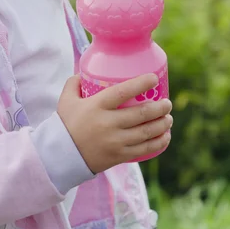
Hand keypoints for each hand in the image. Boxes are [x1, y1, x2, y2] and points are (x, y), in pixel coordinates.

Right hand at [57, 74, 171, 173]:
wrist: (60, 155)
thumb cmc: (65, 123)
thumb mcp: (66, 99)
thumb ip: (75, 82)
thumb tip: (86, 72)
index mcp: (97, 106)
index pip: (123, 92)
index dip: (141, 84)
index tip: (153, 78)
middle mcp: (108, 123)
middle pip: (141, 114)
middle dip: (159, 107)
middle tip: (167, 103)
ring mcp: (115, 141)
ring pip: (146, 132)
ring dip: (162, 124)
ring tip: (169, 118)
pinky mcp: (119, 156)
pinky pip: (144, 150)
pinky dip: (159, 143)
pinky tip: (165, 136)